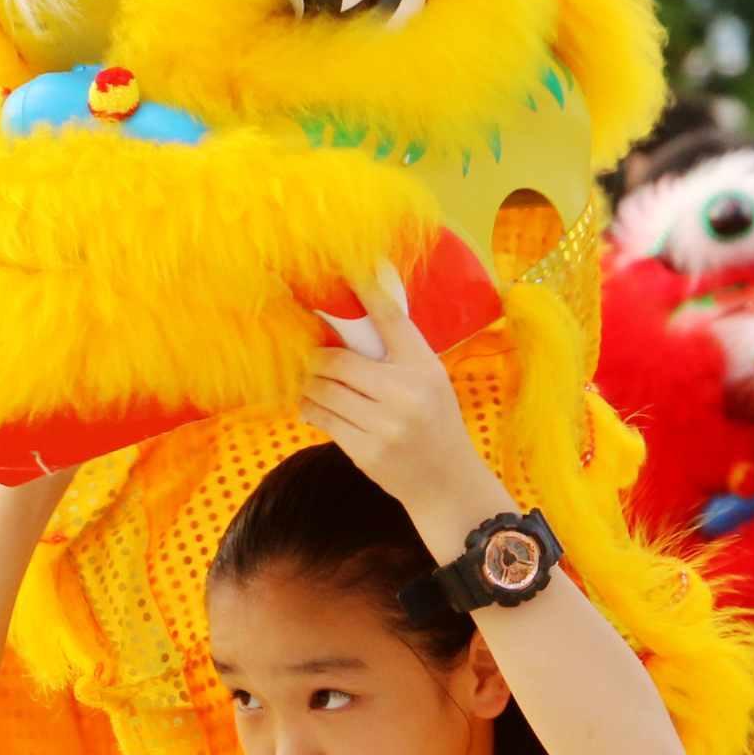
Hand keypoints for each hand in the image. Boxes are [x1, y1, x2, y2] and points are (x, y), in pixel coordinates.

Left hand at [298, 267, 500, 522]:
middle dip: (316, 356)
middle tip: (308, 353)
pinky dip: (311, 407)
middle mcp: (405, 393)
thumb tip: (353, 313)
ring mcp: (383, 425)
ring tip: (308, 379)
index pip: (390, 318)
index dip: (364, 291)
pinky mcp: (364, 451)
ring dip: (308, 383)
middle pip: (337, 360)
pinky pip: (322, 418)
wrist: (445, 482)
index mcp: (424, 367)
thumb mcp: (429, 378)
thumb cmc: (435, 421)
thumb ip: (397, 350)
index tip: (344, 272)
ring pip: (323, 390)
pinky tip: (312, 404)